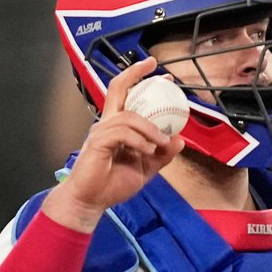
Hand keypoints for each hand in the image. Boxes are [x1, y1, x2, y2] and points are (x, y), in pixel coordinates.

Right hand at [42, 58, 184, 231]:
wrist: (91, 202)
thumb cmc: (113, 184)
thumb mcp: (146, 167)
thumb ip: (162, 154)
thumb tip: (180, 140)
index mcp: (117, 126)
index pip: (127, 95)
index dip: (141, 81)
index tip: (163, 76)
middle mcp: (107, 123)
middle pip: (117, 88)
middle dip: (136, 74)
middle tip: (157, 69)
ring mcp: (100, 131)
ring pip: (129, 116)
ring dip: (151, 128)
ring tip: (162, 142)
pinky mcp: (97, 143)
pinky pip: (123, 133)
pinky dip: (140, 140)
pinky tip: (148, 151)